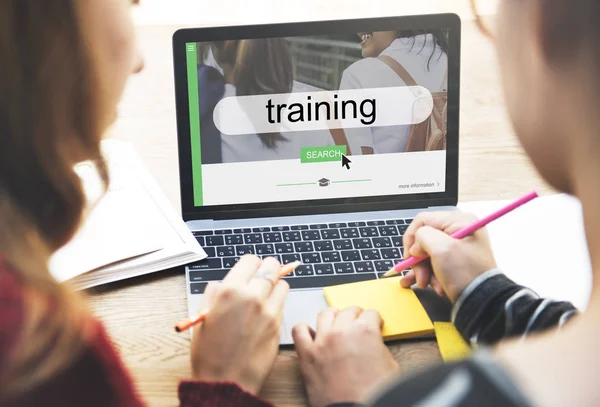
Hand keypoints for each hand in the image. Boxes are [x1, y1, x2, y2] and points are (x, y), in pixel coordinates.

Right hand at [190, 255, 288, 394]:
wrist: (226, 382)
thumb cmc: (209, 353)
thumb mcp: (202, 317)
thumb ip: (214, 294)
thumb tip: (222, 284)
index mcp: (230, 291)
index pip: (251, 260)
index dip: (250, 265)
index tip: (249, 270)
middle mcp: (252, 296)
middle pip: (272, 267)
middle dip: (268, 269)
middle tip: (262, 276)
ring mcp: (268, 311)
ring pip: (283, 283)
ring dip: (276, 286)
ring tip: (265, 296)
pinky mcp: (279, 325)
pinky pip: (283, 304)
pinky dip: (278, 303)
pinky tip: (266, 313)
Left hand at [293, 307, 398, 406]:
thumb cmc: (374, 393)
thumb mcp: (389, 365)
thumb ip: (379, 346)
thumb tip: (373, 342)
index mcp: (365, 331)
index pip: (370, 314)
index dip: (374, 320)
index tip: (373, 324)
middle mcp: (342, 331)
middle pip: (348, 311)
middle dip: (355, 317)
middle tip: (357, 325)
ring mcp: (322, 341)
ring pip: (325, 314)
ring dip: (333, 317)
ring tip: (336, 325)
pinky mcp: (307, 354)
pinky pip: (299, 331)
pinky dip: (305, 330)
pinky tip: (312, 334)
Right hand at [400, 211, 496, 300]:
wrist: (483, 302)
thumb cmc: (465, 273)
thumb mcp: (441, 249)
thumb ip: (422, 237)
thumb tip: (416, 246)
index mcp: (459, 221)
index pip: (422, 220)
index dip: (411, 238)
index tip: (410, 256)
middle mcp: (459, 231)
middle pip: (424, 239)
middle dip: (418, 260)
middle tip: (420, 276)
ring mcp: (457, 247)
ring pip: (427, 253)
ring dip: (424, 270)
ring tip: (427, 284)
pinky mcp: (456, 262)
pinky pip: (435, 263)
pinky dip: (429, 274)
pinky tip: (428, 285)